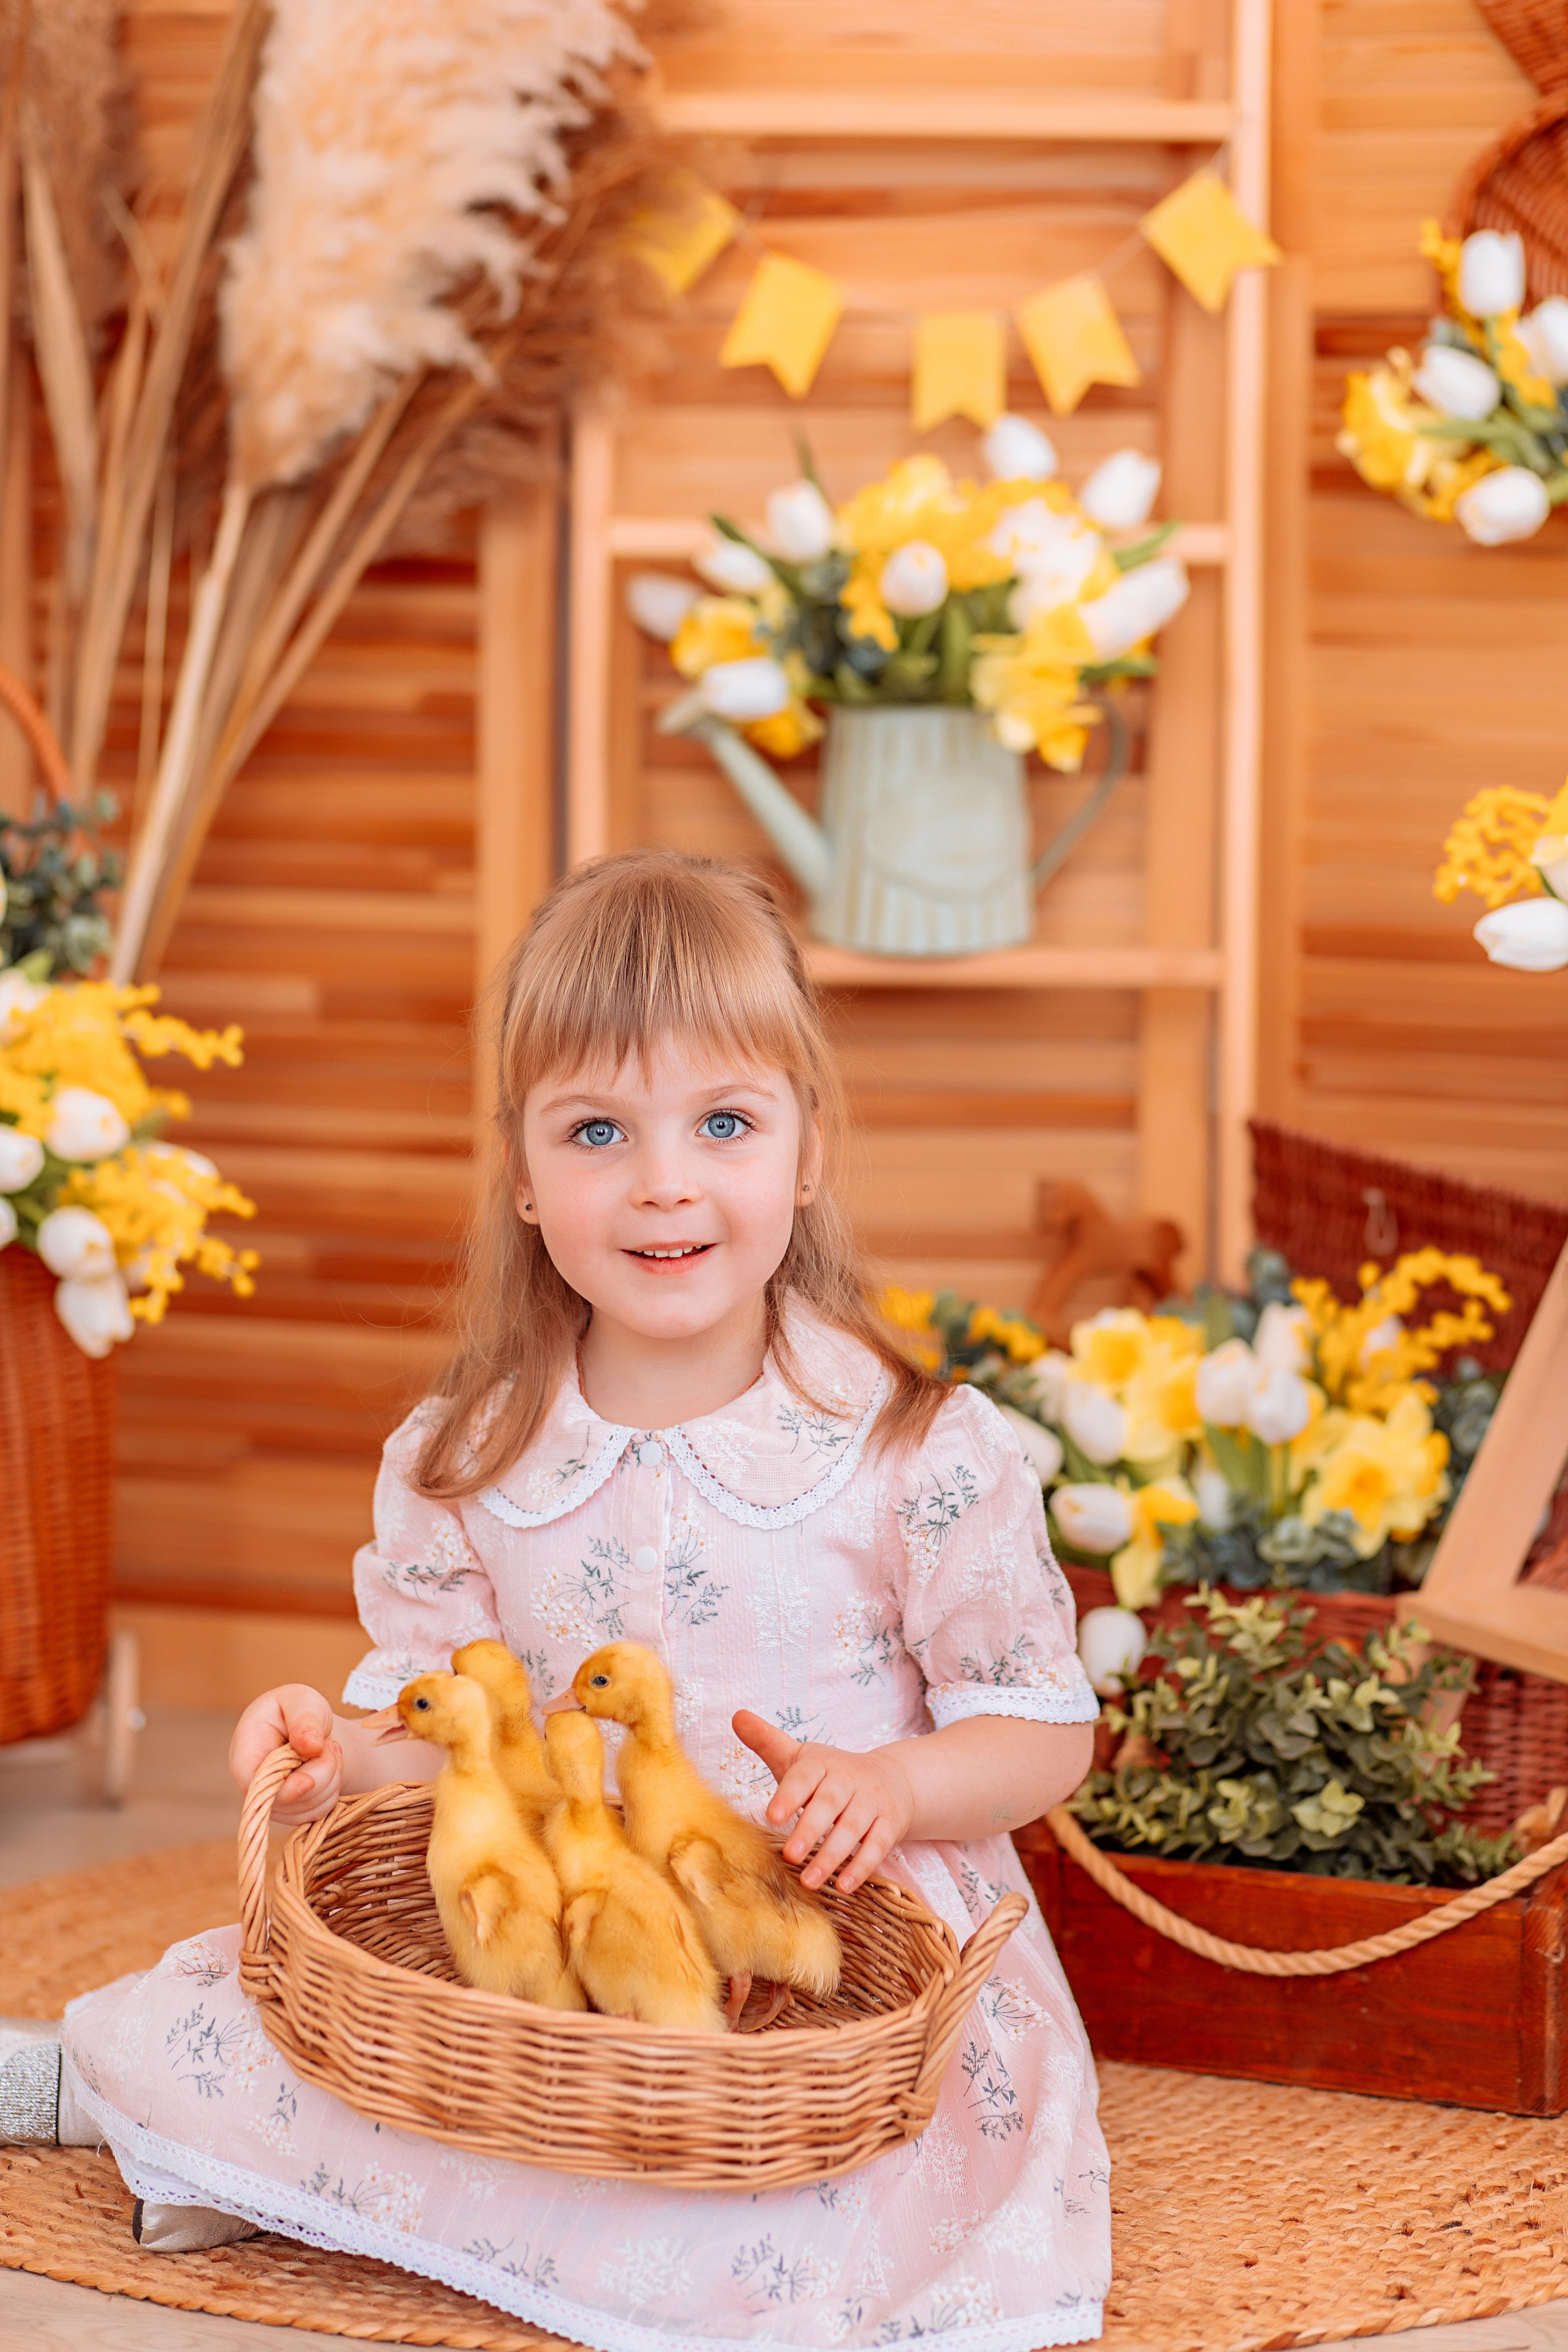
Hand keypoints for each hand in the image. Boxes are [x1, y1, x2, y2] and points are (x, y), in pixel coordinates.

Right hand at [228, 1684, 342, 1825]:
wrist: (306, 1726)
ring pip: (310, 1808)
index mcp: (245, 1756)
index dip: (288, 1788)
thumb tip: (311, 1746)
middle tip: (328, 1744)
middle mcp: (254, 1786)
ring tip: (327, 1750)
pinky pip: (320, 1812)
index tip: (312, 1771)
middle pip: (291, 1801)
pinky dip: (333, 1790)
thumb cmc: (297, 1708)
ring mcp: (272, 1803)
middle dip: (322, 1771)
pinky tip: (328, 1766)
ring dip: (332, 1778)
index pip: (259, 1787)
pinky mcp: (292, 1812)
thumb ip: (304, 1719)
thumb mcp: (301, 1700)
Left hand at [733, 1711, 912, 1895]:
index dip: (789, 1795)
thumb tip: (736, 1716)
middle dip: (809, 1830)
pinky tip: (843, 1886)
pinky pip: (877, 1847)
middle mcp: (849, 1780)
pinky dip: (862, 1867)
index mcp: (822, 1763)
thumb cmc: (831, 1773)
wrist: (891, 1778)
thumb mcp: (800, 1757)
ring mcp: (872, 1802)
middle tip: (789, 1855)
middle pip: (829, 1804)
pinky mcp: (890, 1824)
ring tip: (809, 1881)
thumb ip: (767, 1741)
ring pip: (853, 1829)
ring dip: (832, 1856)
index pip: (804, 1777)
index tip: (770, 1816)